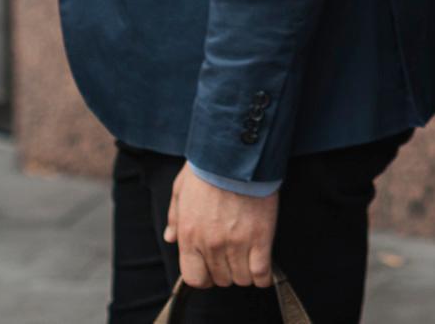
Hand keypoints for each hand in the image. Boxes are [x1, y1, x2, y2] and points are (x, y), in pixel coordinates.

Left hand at [166, 165, 279, 289]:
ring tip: (249, 259)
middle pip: (221, 279)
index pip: (194, 278)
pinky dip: (264, 276)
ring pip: (242, 279)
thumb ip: (175, 218)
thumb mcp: (180, 190)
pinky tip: (264, 268)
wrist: (236, 155)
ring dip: (245, 273)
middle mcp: (211, 245)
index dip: (205, 278)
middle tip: (233, 257)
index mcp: (189, 236)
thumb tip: (170, 237)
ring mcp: (236, 244)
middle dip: (227, 272)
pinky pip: (262, 272)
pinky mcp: (260, 238)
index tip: (212, 270)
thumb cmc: (207, 169)